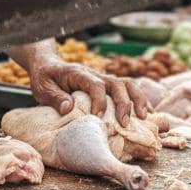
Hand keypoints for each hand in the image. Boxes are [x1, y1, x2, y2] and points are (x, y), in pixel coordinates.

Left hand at [29, 59, 147, 126]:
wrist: (48, 66)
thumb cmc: (45, 78)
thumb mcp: (43, 87)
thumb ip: (54, 97)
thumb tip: (67, 108)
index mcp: (79, 74)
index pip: (95, 84)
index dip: (99, 100)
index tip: (97, 116)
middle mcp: (95, 75)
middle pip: (117, 84)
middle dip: (124, 103)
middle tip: (124, 123)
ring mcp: (104, 79)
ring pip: (128, 84)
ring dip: (138, 100)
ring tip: (143, 118)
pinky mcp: (108, 86)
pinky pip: (129, 90)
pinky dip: (140, 101)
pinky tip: (147, 115)